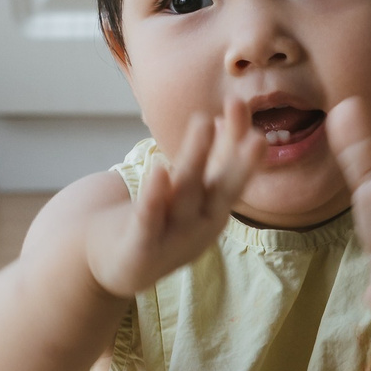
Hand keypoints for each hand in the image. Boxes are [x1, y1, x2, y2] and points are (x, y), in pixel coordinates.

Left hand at [84, 101, 262, 298]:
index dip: (238, 142)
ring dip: (196, 157)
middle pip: (220, 187)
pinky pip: (149, 220)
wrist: (113, 264)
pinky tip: (159, 170)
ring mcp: (172, 237)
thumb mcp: (187, 191)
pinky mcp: (141, 248)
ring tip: (205, 122)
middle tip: (257, 133)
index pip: (232, 173)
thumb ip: (208, 160)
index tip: (240, 105)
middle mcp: (200, 224)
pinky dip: (155, 197)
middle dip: (239, 159)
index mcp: (213, 209)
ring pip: (186, 193)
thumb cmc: (158, 220)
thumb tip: (224, 115)